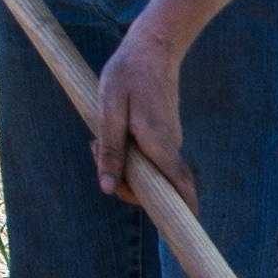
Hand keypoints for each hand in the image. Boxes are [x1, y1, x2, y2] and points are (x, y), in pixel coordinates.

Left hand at [90, 18, 192, 209]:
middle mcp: (169, 146)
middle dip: (124, 184)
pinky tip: (112, 130)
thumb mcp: (109, 109)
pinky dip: (129, 154)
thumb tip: (108, 188)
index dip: (183, 210)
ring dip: (123, 166)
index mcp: (159, 142)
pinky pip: (148, 158)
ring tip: (99, 136)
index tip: (181, 230)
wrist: (153, 46)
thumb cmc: (128, 74)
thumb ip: (110, 149)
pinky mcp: (164, 135)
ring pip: (149, 171)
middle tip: (95, 152)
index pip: (180, 185)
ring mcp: (169, 141)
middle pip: (156, 186)